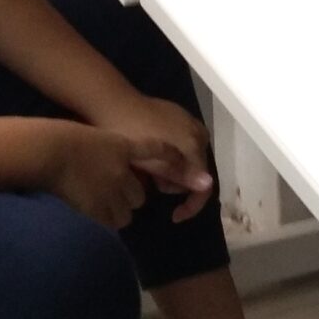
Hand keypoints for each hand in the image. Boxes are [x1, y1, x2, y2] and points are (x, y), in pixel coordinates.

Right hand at [44, 123, 181, 229]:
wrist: (50, 150)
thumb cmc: (65, 137)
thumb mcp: (95, 136)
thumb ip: (109, 149)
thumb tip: (114, 163)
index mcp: (123, 148)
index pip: (155, 151)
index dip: (169, 158)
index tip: (180, 164)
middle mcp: (123, 171)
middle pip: (140, 194)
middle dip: (131, 197)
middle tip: (116, 195)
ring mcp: (112, 190)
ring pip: (127, 212)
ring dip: (120, 211)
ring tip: (105, 207)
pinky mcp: (98, 207)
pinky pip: (112, 222)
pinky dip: (107, 220)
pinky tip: (97, 213)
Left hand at [85, 94, 214, 221]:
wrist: (112, 102)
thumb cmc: (131, 134)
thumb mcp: (154, 162)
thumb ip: (181, 175)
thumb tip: (207, 185)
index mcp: (195, 143)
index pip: (204, 184)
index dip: (192, 205)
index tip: (174, 216)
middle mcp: (198, 132)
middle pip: (196, 172)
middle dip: (177, 183)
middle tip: (153, 183)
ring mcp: (188, 121)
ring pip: (188, 159)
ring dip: (172, 170)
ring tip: (148, 170)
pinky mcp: (176, 115)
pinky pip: (181, 144)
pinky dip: (169, 156)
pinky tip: (150, 156)